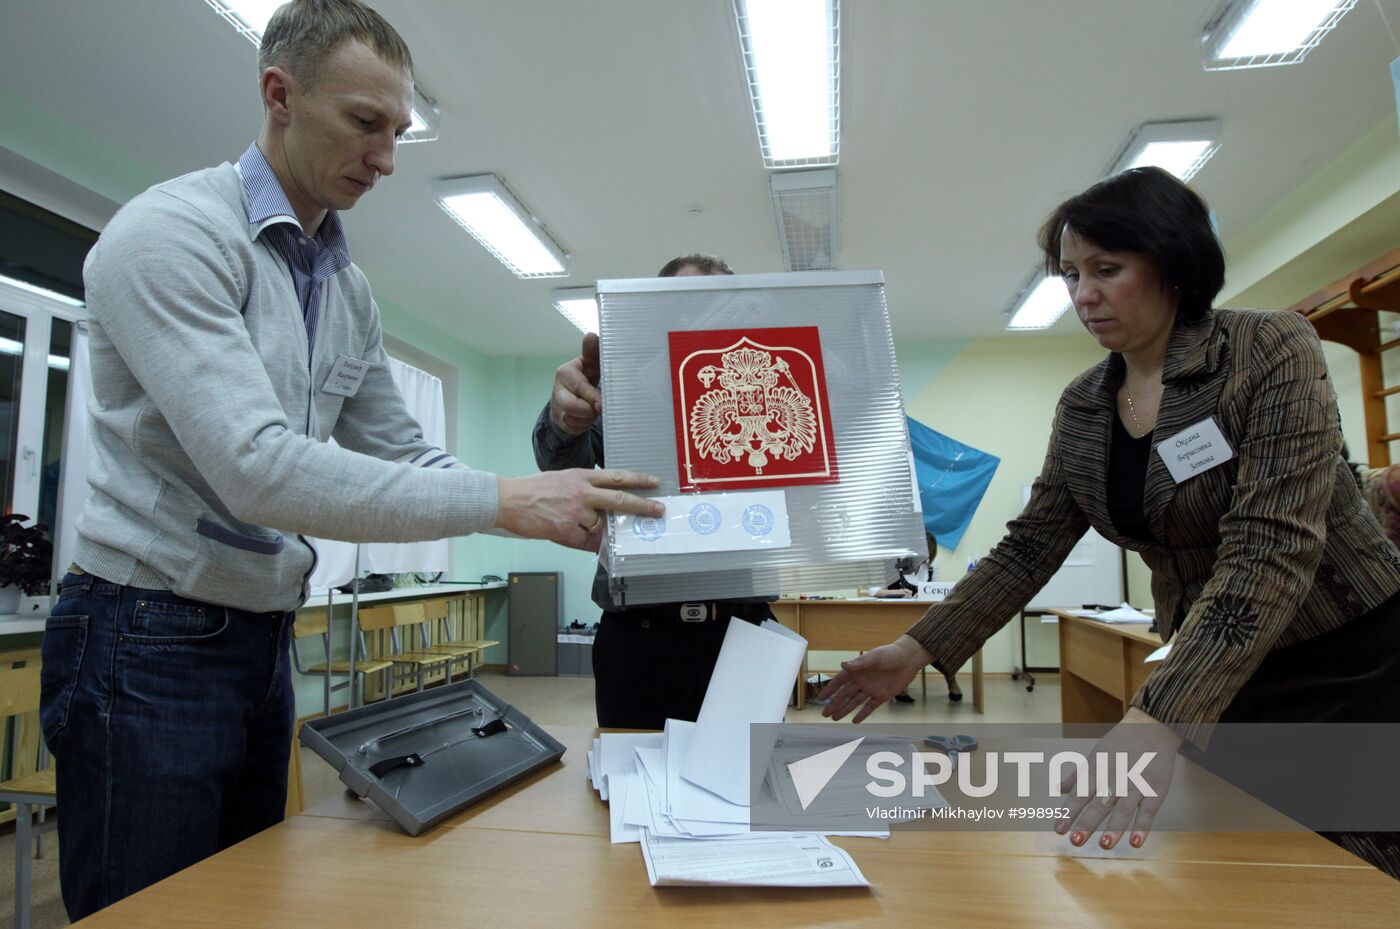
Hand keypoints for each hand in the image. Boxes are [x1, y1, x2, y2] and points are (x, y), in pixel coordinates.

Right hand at [495, 468, 662, 550]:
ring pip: (599, 525)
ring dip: (594, 528)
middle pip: (620, 499)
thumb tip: (604, 506)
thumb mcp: (563, 480)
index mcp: (581, 476)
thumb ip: (585, 489)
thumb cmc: (533, 490)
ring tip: (571, 522)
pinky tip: (568, 534)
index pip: (616, 476)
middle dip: (642, 506)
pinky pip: (585, 540)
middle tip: (658, 510)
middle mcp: (582, 492)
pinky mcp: (566, 530)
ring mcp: (575, 512)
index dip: (638, 479)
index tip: (654, 482)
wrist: (509, 500)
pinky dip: (582, 541)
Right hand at [549, 333, 601, 435]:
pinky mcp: (560, 421)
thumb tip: (591, 335)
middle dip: (589, 410)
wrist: (572, 395)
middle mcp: (557, 390)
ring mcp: (557, 406)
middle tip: (600, 407)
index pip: (579, 387)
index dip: (591, 397)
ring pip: (574, 419)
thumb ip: (592, 352)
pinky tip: (587, 416)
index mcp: (565, 373)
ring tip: (593, 408)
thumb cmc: (586, 376)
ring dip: (588, 418)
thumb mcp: (590, 363)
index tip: (601, 405)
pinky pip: (574, 428)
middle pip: (572, 407)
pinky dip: (583, 425)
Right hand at [818, 635, 933, 722]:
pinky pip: (870, 707)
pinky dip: (862, 714)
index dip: (830, 689)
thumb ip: (859, 663)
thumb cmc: (891, 654)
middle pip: (845, 694)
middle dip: (834, 704)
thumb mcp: (875, 657)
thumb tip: (843, 665)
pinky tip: (855, 721)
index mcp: (857, 670)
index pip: (839, 681)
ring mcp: (871, 689)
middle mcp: (862, 681)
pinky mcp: (882, 696)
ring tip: (835, 718)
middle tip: (824, 714)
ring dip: (845, 710)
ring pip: (855, 702)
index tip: (820, 698)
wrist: (909, 659)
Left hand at [1054, 707, 1181, 850]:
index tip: (1058, 829)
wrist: (1151, 727)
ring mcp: (1136, 784)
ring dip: (1114, 828)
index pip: (1079, 794)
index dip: (1068, 812)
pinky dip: (1142, 827)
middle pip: (1099, 803)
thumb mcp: (1094, 755)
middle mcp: (1114, 778)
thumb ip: (1077, 775)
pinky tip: (1135, 842)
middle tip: (1075, 841)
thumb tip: (1058, 789)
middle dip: (1087, 823)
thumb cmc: (1119, 743)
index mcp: (1097, 769)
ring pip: (1123, 809)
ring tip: (1104, 845)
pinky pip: (1148, 811)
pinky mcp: (1156, 789)